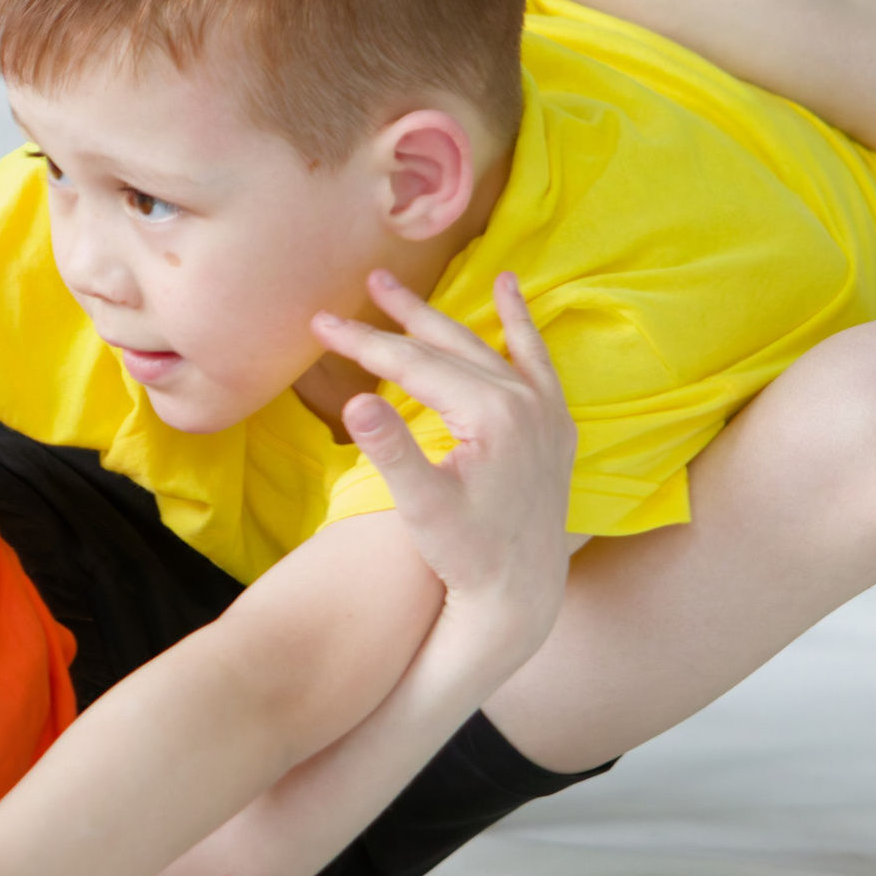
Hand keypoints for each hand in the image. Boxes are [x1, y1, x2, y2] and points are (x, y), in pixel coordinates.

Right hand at [309, 270, 576, 653]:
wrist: (523, 590)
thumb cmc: (466, 554)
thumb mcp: (423, 509)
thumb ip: (392, 452)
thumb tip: (354, 403)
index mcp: (492, 415)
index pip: (415, 364)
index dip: (363, 342)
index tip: (320, 322)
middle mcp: (526, 401)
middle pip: (448, 345)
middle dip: (400, 315)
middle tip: (360, 285)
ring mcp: (545, 408)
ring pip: (483, 346)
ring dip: (442, 316)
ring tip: (400, 288)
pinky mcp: (554, 420)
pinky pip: (534, 357)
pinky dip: (519, 321)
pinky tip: (508, 287)